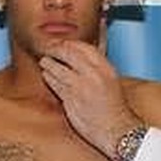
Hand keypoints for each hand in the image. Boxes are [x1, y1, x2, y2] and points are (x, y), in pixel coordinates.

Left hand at [39, 41, 140, 160]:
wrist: (115, 130)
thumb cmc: (114, 106)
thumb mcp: (111, 78)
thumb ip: (100, 58)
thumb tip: (101, 31)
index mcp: (105, 68)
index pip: (81, 46)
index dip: (67, 44)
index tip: (61, 44)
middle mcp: (93, 75)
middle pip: (66, 53)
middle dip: (54, 50)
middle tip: (48, 50)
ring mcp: (80, 87)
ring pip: (56, 68)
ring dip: (48, 64)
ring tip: (45, 63)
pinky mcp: (70, 100)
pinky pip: (54, 84)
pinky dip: (49, 78)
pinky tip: (48, 76)